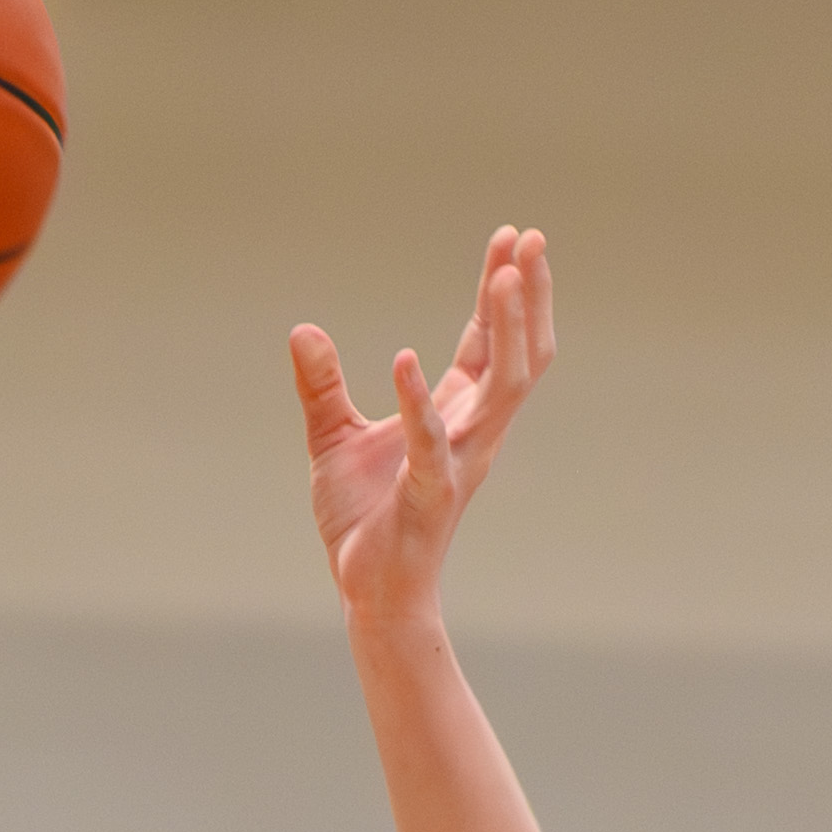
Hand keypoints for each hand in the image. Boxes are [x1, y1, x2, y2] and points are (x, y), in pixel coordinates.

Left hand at [291, 225, 552, 631]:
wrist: (366, 592)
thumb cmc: (362, 522)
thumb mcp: (333, 438)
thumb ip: (322, 385)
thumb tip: (301, 329)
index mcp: (456, 417)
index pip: (488, 343)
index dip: (501, 292)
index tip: (509, 239)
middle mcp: (470, 434)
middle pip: (517, 355)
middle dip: (527, 298)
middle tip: (530, 240)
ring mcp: (457, 463)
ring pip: (502, 389)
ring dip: (506, 331)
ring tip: (504, 278)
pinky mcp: (430, 494)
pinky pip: (429, 442)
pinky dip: (418, 402)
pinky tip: (402, 358)